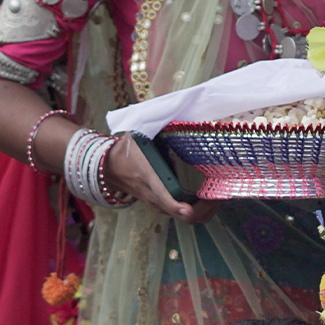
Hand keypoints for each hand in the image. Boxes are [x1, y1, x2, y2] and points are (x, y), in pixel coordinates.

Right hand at [104, 135, 219, 222]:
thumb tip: (179, 108)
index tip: (192, 207)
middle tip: (219, 197)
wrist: (105, 166)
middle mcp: (152, 193)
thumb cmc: (126, 148)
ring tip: (218, 198)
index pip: (163, 197)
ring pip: (180, 216)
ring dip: (201, 211)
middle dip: (202, 210)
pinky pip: (178, 212)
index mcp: (148, 176)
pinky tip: (207, 198)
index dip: (178, 206)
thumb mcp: (140, 133)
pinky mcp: (158, 202)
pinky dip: (194, 210)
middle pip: (179, 214)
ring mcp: (155, 201)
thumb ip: (158, 125)